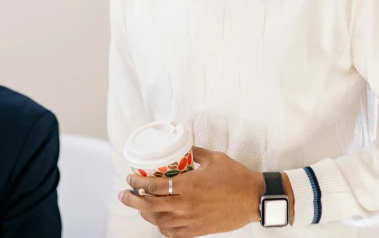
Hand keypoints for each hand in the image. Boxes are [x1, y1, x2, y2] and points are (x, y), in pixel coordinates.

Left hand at [118, 146, 284, 236]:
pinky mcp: (198, 230)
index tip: (130, 178)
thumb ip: (195, 153)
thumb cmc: (236, 176)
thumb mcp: (214, 158)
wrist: (254, 198)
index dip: (138, 183)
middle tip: (124, 195)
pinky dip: (162, 227)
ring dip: (146, 213)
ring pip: (159, 221)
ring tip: (140, 206)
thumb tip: (183, 148)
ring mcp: (191, 219)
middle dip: (133, 200)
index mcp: (189, 185)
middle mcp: (186, 204)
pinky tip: (159, 221)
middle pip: (150, 205)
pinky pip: (173, 233)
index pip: (154, 186)